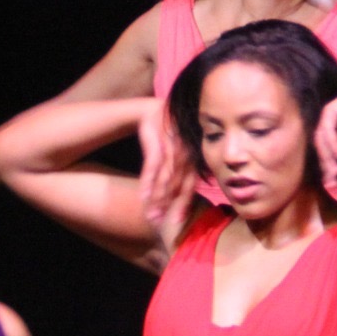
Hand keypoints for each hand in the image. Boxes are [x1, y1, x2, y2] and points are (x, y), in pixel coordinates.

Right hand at [137, 100, 192, 234]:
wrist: (152, 110)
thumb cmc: (166, 136)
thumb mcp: (176, 152)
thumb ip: (181, 172)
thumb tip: (183, 196)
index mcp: (193, 157)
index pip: (190, 184)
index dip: (185, 203)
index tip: (178, 222)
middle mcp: (186, 153)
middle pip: (177, 184)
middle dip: (168, 206)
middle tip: (161, 224)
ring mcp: (172, 147)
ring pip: (165, 178)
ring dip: (157, 199)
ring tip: (150, 216)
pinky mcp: (156, 141)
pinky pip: (152, 167)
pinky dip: (147, 183)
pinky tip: (143, 197)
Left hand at [314, 84, 336, 186]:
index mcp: (336, 130)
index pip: (328, 150)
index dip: (330, 165)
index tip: (334, 181)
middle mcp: (329, 124)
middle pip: (322, 147)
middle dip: (327, 164)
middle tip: (332, 177)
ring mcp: (327, 117)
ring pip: (321, 140)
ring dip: (328, 156)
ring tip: (336, 168)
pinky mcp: (329, 111)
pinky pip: (327, 130)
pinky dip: (332, 143)